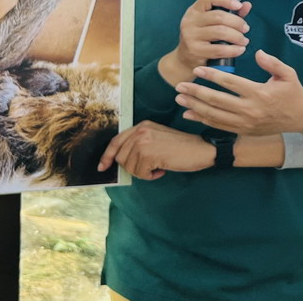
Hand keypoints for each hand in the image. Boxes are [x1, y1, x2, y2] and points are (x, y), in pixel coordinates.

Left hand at [97, 121, 215, 180]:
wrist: (200, 149)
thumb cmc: (181, 148)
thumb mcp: (157, 138)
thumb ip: (139, 144)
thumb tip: (121, 160)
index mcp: (141, 126)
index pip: (116, 141)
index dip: (107, 155)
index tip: (102, 166)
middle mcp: (140, 131)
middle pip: (120, 157)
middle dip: (132, 167)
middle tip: (149, 167)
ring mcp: (144, 142)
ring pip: (129, 167)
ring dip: (143, 172)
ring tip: (158, 166)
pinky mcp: (149, 154)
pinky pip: (140, 173)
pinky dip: (150, 176)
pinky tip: (162, 169)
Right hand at [159, 0, 253, 84]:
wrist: (184, 59)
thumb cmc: (203, 38)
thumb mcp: (212, 23)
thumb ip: (230, 13)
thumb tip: (247, 5)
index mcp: (195, 10)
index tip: (239, 6)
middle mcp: (190, 21)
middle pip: (219, 16)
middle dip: (237, 22)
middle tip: (246, 28)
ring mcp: (191, 36)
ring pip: (220, 32)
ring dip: (237, 36)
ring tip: (244, 40)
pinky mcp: (195, 50)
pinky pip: (219, 49)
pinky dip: (233, 50)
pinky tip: (240, 50)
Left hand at [175, 50, 302, 135]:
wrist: (300, 117)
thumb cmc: (293, 92)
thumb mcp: (288, 73)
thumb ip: (272, 62)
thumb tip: (257, 52)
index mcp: (259, 93)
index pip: (230, 83)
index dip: (212, 76)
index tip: (197, 70)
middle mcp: (249, 110)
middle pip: (216, 101)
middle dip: (196, 93)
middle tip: (180, 85)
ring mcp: (245, 123)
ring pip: (214, 115)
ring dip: (194, 107)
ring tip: (180, 98)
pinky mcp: (243, 131)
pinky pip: (218, 126)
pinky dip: (202, 120)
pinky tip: (189, 114)